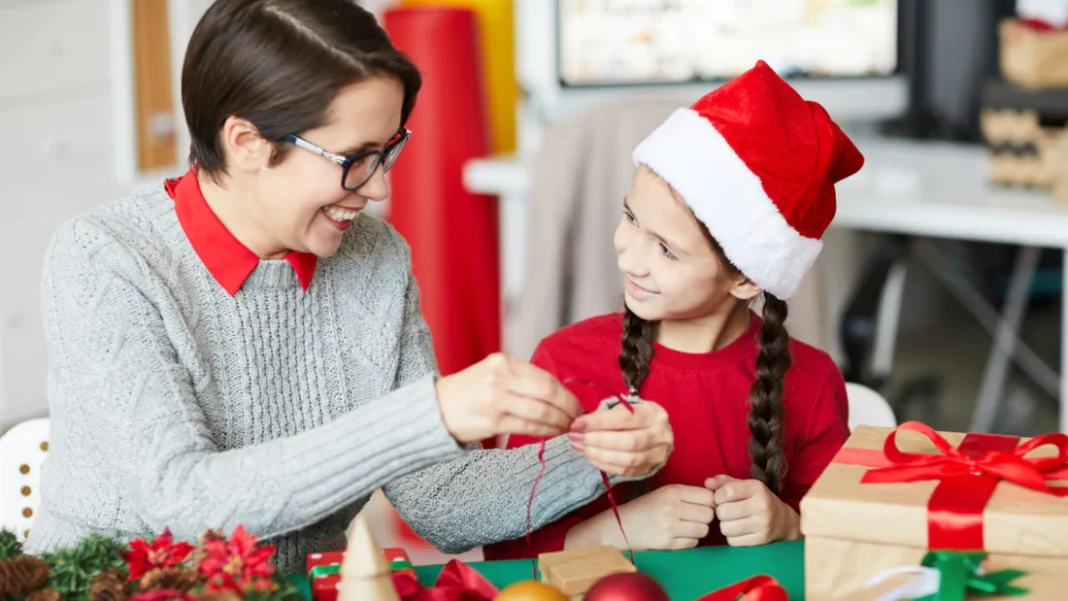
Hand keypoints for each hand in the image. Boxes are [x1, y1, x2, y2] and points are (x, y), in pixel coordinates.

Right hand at [435, 353, 581, 443]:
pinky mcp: (492, 421)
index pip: (544, 376)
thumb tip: (554, 393)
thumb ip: (519, 378)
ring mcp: (495, 399)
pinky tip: (553, 433)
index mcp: (502, 362)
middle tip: (578, 417)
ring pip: (541, 411)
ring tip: (568, 428)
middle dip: (568, 407)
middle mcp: (500, 378)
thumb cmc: (466, 393)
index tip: (575, 403)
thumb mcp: (490, 373)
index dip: (565, 392)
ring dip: (560, 422)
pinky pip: (528, 426)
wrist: (434, 409)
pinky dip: (545, 431)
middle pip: (547, 392)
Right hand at [565, 484, 714, 550]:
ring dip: (698, 530)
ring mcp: (670, 527)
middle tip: (694, 517)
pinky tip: (677, 536)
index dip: (710, 502)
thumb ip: (688, 494)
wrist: (621, 527)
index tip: (704, 505)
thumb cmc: (646, 508)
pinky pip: (693, 543)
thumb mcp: (665, 493)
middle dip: (705, 518)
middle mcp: (672, 507)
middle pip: (709, 514)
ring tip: (684, 527)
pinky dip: (689, 541)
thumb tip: (717, 499)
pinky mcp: (667, 543)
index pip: (708, 496)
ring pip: (703, 530)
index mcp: (672, 491)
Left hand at [568, 401, 672, 476]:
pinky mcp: (650, 469)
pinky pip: (625, 471)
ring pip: (627, 460)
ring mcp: (657, 455)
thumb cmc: (634, 417)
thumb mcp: (624, 408)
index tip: (577, 424)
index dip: (598, 422)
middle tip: (576, 438)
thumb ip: (605, 416)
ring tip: (581, 448)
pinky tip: (591, 458)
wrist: (655, 432)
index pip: (624, 418)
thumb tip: (578, 425)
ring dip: (599, 455)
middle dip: (597, 441)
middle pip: (627, 442)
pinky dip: (605, 465)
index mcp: (653, 414)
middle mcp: (660, 435)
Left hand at [705, 475, 800, 545]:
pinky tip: (739, 531)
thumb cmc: (757, 500)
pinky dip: (732, 537)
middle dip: (721, 512)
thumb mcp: (744, 486)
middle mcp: (762, 505)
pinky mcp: (761, 540)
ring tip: (733, 521)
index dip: (717, 497)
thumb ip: (724, 482)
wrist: (782, 521)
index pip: (726, 492)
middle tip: (727, 512)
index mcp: (757, 488)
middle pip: (723, 512)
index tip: (721, 499)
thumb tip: (708, 483)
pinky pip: (733, 541)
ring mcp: (763, 524)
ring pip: (726, 528)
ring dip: (725, 526)